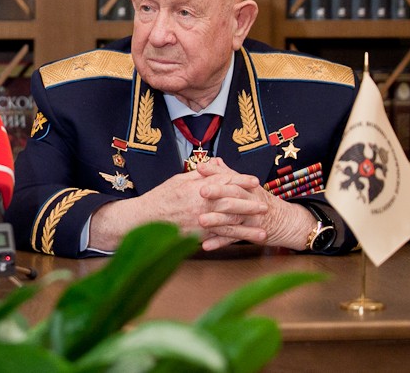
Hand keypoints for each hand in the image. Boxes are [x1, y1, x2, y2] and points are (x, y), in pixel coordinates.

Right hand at [89, 158, 269, 249]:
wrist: (144, 221)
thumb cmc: (160, 198)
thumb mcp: (178, 180)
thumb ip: (198, 175)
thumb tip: (213, 166)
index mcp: (196, 189)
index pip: (224, 182)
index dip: (241, 180)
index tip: (254, 181)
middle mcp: (200, 205)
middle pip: (230, 203)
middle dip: (250, 204)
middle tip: (265, 205)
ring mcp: (200, 222)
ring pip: (228, 224)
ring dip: (248, 227)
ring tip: (264, 228)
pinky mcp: (198, 236)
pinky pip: (219, 238)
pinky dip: (235, 240)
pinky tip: (247, 242)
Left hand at [193, 159, 314, 250]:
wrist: (289, 222)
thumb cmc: (263, 201)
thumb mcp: (249, 186)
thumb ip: (230, 174)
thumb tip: (215, 160)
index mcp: (248, 187)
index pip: (231, 176)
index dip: (216, 171)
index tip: (200, 167)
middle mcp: (251, 201)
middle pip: (234, 194)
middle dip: (218, 192)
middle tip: (201, 191)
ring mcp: (252, 218)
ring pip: (233, 217)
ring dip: (217, 220)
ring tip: (201, 220)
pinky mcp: (252, 234)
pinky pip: (234, 238)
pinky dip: (220, 242)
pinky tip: (206, 245)